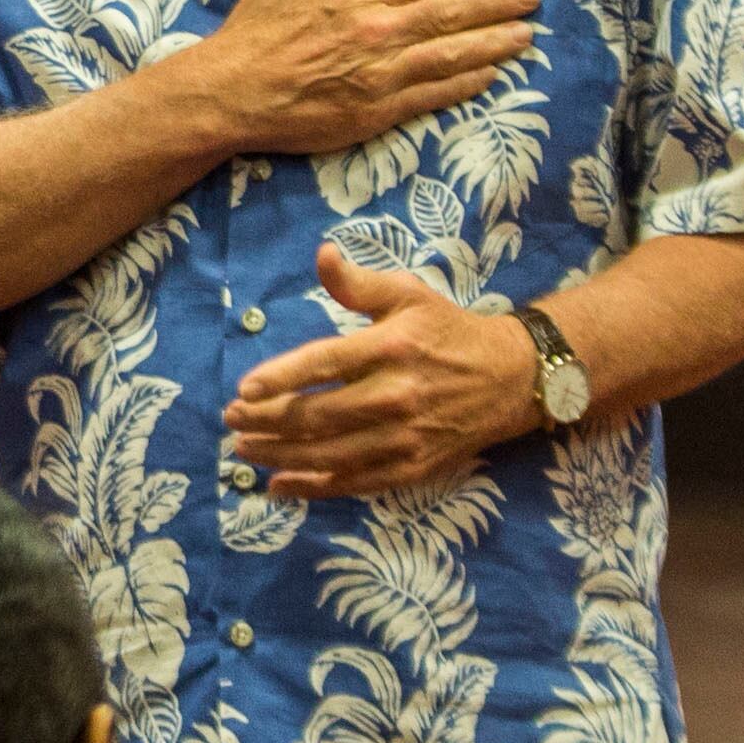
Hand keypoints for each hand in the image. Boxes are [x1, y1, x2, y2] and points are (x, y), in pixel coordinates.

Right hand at [174, 0, 538, 160]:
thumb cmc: (254, 32)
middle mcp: (378, 32)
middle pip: (450, 14)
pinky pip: (433, 97)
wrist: (230, 94)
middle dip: (497, 5)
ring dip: (494, 44)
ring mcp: (381, 76)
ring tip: (526, 36)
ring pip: (451, 55)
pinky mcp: (377, 114)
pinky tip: (491, 75)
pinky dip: (466, 84)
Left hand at [222, 245, 542, 501]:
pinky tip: (280, 486)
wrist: (511, 378)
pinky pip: (355, 483)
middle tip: (231, 418)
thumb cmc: (449, 331)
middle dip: (267, 420)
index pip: (325, 363)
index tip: (244, 388)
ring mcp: (405, 437)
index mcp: (391, 348)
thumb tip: (321, 254)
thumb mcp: (410, 295)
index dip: (281, 377)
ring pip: (330, 455)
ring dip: (280, 456)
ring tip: (244, 449)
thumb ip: (360, 283)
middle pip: (319, 415)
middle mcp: (396, 396)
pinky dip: (315, 489)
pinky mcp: (412, 467)